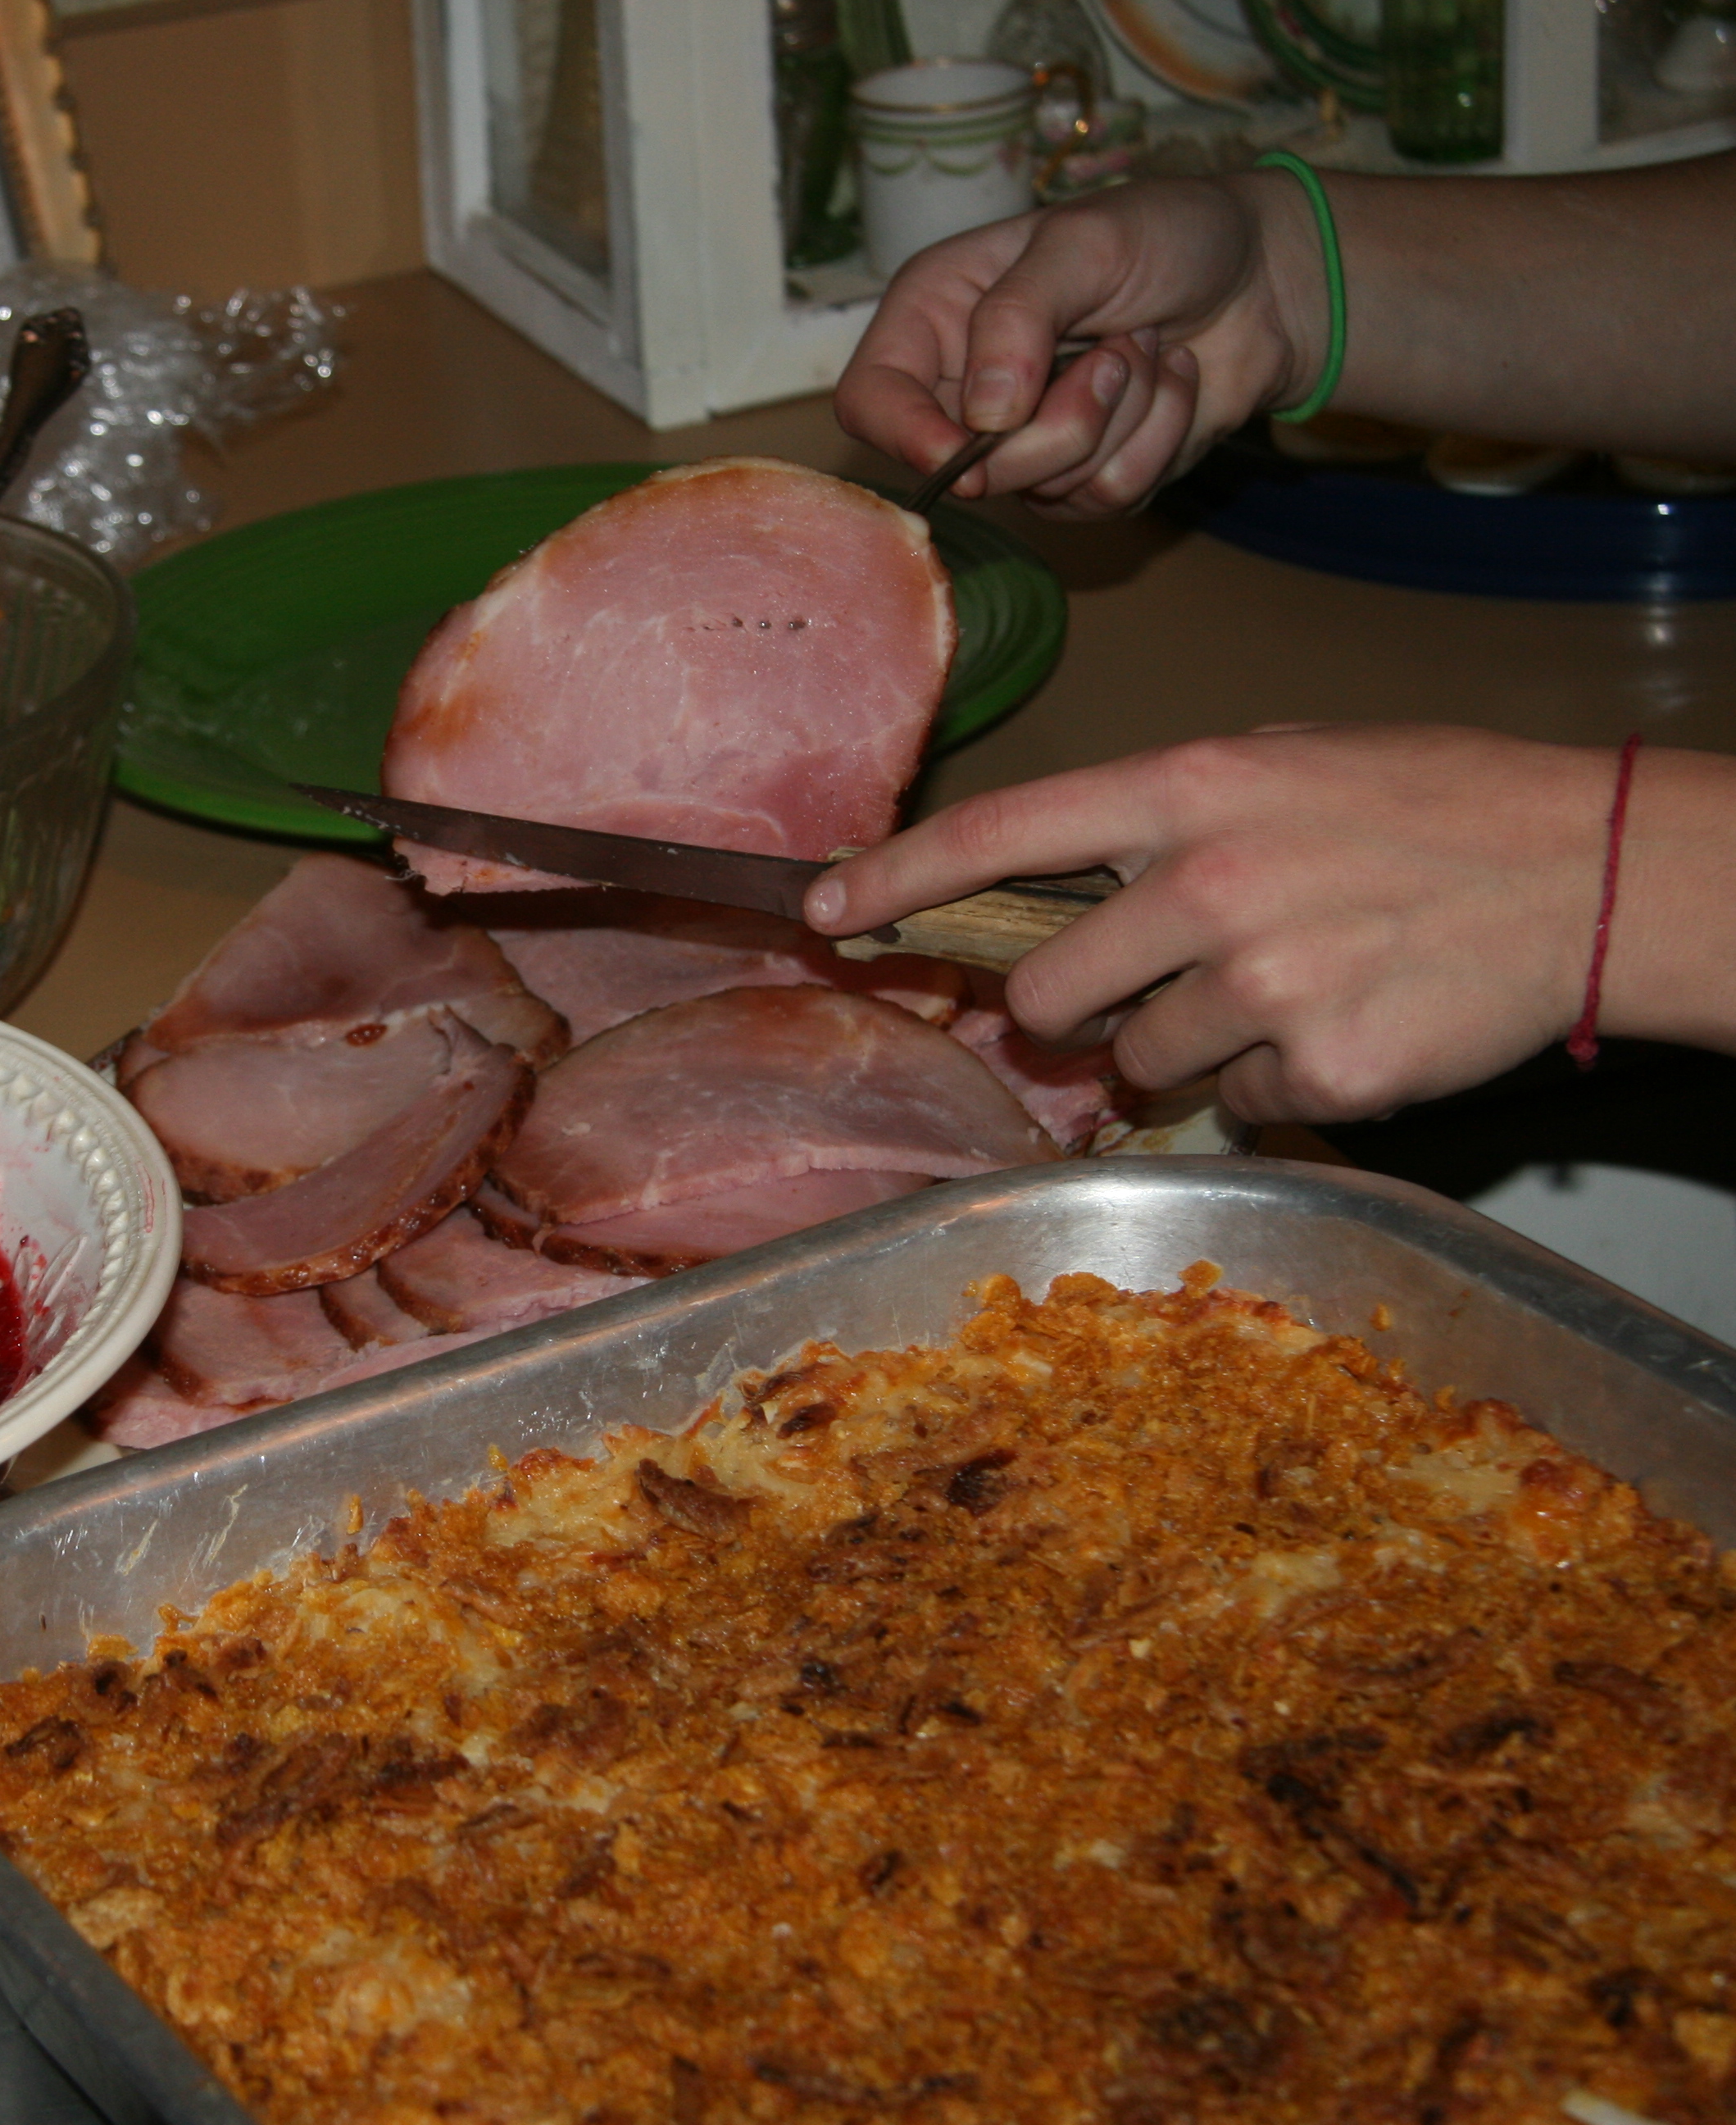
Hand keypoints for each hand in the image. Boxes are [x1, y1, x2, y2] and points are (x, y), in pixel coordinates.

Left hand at [802, 727, 1624, 1123]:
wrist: (1590, 871)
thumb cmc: (1426, 808)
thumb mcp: (1278, 770)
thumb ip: (1157, 827)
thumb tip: (1051, 898)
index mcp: (1188, 793)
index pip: (997, 836)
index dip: (893, 881)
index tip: (824, 914)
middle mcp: (1208, 886)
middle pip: (1043, 993)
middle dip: (1071, 1009)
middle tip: (1147, 986)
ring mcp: (1262, 984)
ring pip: (1137, 1061)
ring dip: (1184, 1046)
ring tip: (1283, 987)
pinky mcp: (1318, 1068)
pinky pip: (1236, 1099)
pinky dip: (1276, 1076)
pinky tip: (1346, 1018)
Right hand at [834, 173, 1326, 518]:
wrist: (1268, 274)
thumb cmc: (1169, 234)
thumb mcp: (1086, 241)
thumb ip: (1019, 317)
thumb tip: (983, 414)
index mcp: (937, 315)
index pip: (871, 400)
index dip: (908, 435)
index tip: (971, 447)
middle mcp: (967, 386)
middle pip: (967, 466)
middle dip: (1062, 418)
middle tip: (1115, 349)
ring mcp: (1025, 440)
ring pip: (1046, 487)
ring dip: (1124, 417)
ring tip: (1146, 350)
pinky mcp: (1084, 477)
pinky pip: (1105, 498)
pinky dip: (1158, 438)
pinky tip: (1172, 381)